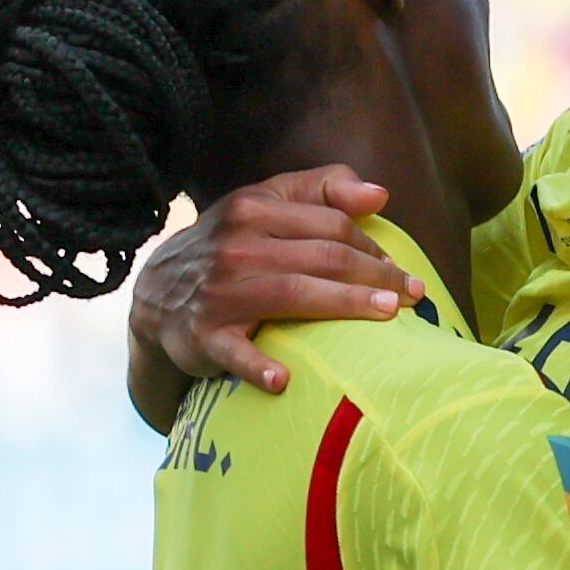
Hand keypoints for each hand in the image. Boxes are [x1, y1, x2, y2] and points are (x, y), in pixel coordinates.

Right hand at [129, 168, 423, 403]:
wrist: (157, 293)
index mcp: (256, 208)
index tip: (402, 274)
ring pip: (294, 295)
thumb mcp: (265, 204)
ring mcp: (220, 291)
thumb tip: (380, 195)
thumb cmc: (230, 246)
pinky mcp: (205, 335)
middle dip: (375, 277)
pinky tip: (284, 380)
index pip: (332, 225)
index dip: (374, 249)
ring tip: (386, 316)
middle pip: (323, 257)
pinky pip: (234, 352)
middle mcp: (238, 245)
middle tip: (412, 298)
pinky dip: (257, 366)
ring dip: (343, 306)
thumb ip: (321, 190)